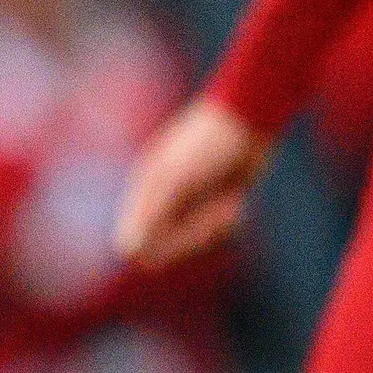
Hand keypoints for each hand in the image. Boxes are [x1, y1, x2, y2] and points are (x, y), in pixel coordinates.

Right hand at [114, 97, 269, 268]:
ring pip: (194, 240)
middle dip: (194, 235)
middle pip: (167, 246)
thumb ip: (150, 215)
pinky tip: (233, 200)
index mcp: (144, 192)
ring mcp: (188, 204)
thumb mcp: (175, 179)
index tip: (189, 234)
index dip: (163, 247)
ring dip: (213, 226)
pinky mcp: (213, 204)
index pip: (136, 242)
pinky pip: (215, 230)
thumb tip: (126, 250)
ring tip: (228, 203)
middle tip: (217, 213)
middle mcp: (162, 201)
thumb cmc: (205, 145)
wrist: (247, 122)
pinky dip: (227, 220)